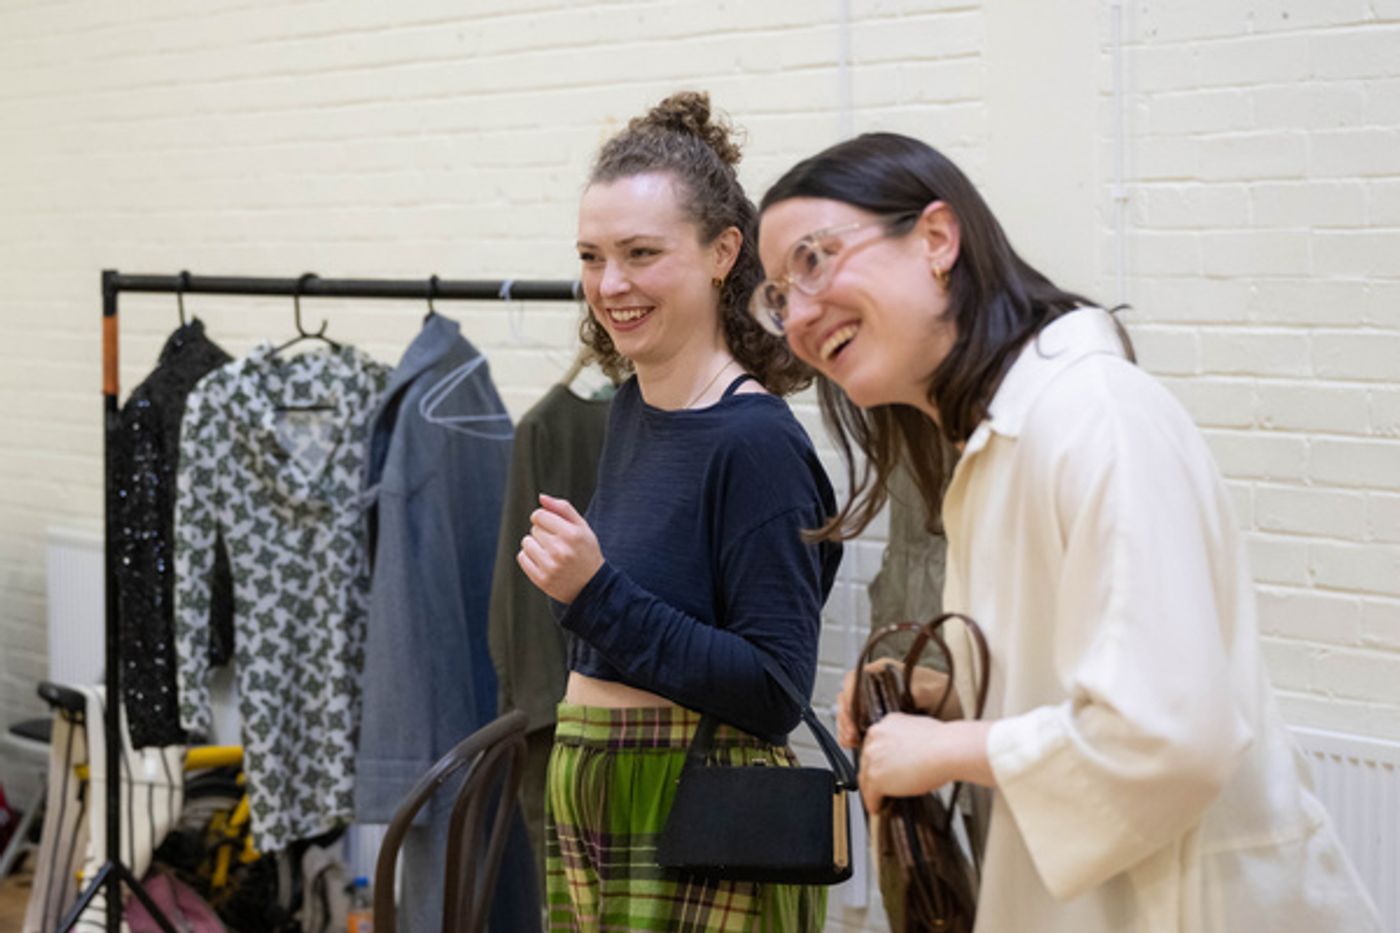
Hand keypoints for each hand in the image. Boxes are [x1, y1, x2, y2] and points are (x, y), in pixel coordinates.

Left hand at [516, 494, 603, 603]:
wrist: (592, 586)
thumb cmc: (586, 551)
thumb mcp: (582, 527)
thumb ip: (563, 509)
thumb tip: (541, 497)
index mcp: (571, 534)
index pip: (539, 515)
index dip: (543, 518)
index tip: (550, 525)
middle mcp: (560, 550)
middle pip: (534, 529)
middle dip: (543, 532)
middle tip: (557, 543)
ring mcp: (550, 566)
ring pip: (526, 542)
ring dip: (534, 544)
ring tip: (549, 552)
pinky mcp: (541, 579)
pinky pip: (522, 557)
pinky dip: (529, 557)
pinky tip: (543, 561)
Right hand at [835, 661, 959, 748]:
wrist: (959, 716)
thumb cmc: (949, 698)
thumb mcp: (932, 691)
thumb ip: (915, 690)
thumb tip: (901, 695)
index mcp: (886, 671)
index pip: (854, 679)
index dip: (849, 698)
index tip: (852, 717)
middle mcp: (879, 684)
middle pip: (848, 697)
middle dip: (845, 717)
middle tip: (851, 735)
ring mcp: (879, 701)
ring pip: (851, 712)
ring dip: (847, 727)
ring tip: (852, 741)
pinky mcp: (882, 718)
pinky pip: (860, 725)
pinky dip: (855, 735)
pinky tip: (857, 743)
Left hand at [859, 715, 993, 812]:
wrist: (947, 749)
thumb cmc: (942, 741)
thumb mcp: (917, 728)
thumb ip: (904, 738)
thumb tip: (907, 750)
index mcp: (885, 723)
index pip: (875, 746)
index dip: (879, 761)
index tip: (884, 769)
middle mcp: (875, 738)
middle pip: (867, 761)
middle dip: (874, 774)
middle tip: (883, 786)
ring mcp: (872, 758)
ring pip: (865, 779)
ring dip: (871, 791)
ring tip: (879, 800)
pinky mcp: (876, 777)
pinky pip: (870, 795)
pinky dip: (874, 804)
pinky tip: (879, 808)